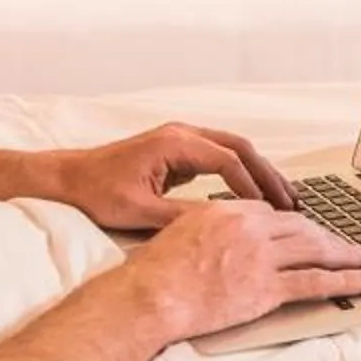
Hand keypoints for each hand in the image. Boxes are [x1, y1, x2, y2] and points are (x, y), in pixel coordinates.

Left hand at [43, 122, 298, 230]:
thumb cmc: (97, 192)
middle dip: (268, 175)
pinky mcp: (178, 152)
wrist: (69, 178)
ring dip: (259, 173)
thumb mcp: (139, 211)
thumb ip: (181, 217)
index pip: (228, 160)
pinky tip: (254, 197)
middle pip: (239, 147)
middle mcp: (182, 134)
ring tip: (283, 201)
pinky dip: (241, 174)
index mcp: (175, 143)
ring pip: (233, 150)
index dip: (253, 186)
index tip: (271, 212)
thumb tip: (220, 226)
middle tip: (291, 204)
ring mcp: (181, 140)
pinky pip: (220, 158)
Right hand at [117, 202, 360, 341]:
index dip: (298, 226)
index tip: (311, 234)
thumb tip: (221, 236)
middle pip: (303, 228)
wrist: (149, 295)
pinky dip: (346, 282)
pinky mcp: (267, 288)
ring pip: (317, 251)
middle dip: (331, 238)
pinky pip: (316, 283)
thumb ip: (210, 227)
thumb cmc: (155, 271)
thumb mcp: (182, 231)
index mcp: (231, 211)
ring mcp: (262, 257)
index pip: (276, 215)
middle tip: (349, 245)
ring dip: (347, 256)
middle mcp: (252, 227)